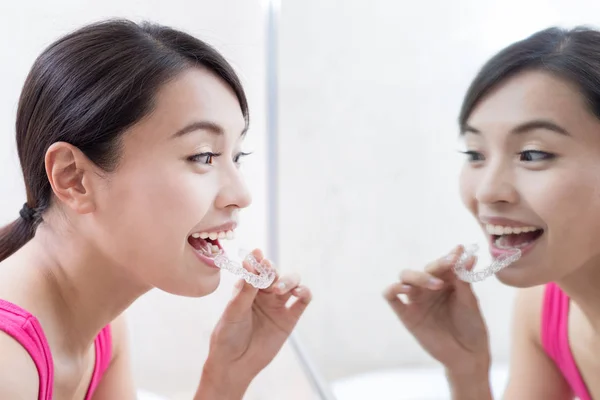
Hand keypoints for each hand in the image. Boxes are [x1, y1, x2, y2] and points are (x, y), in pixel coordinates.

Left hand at [199, 249, 311, 397]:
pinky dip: (304, 293)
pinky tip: (299, 293)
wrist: (234, 365)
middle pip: (275, 273)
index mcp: (246, 288)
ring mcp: (277, 305)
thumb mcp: (233, 311)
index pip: (255, 268)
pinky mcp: (289, 319)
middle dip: (272, 271)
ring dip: (288, 280)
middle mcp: (263, 294)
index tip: (258, 255)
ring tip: (280, 289)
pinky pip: (302, 301)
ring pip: (291, 283)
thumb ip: (246, 289)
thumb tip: (252, 263)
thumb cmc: (227, 337)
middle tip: (268, 274)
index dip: (258, 260)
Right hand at [383, 246, 490, 374]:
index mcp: (445, 282)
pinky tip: (405, 289)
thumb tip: (467, 256)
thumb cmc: (472, 327)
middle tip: (450, 266)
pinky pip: (391, 297)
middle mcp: (428, 288)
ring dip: (418, 276)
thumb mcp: (470, 302)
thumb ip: (463, 280)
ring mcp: (416, 300)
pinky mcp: (406, 315)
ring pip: (405, 277)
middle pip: (424, 269)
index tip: (459, 251)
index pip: (442, 264)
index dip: (449, 257)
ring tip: (435, 284)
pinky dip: (393, 289)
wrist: (468, 355)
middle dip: (437, 265)